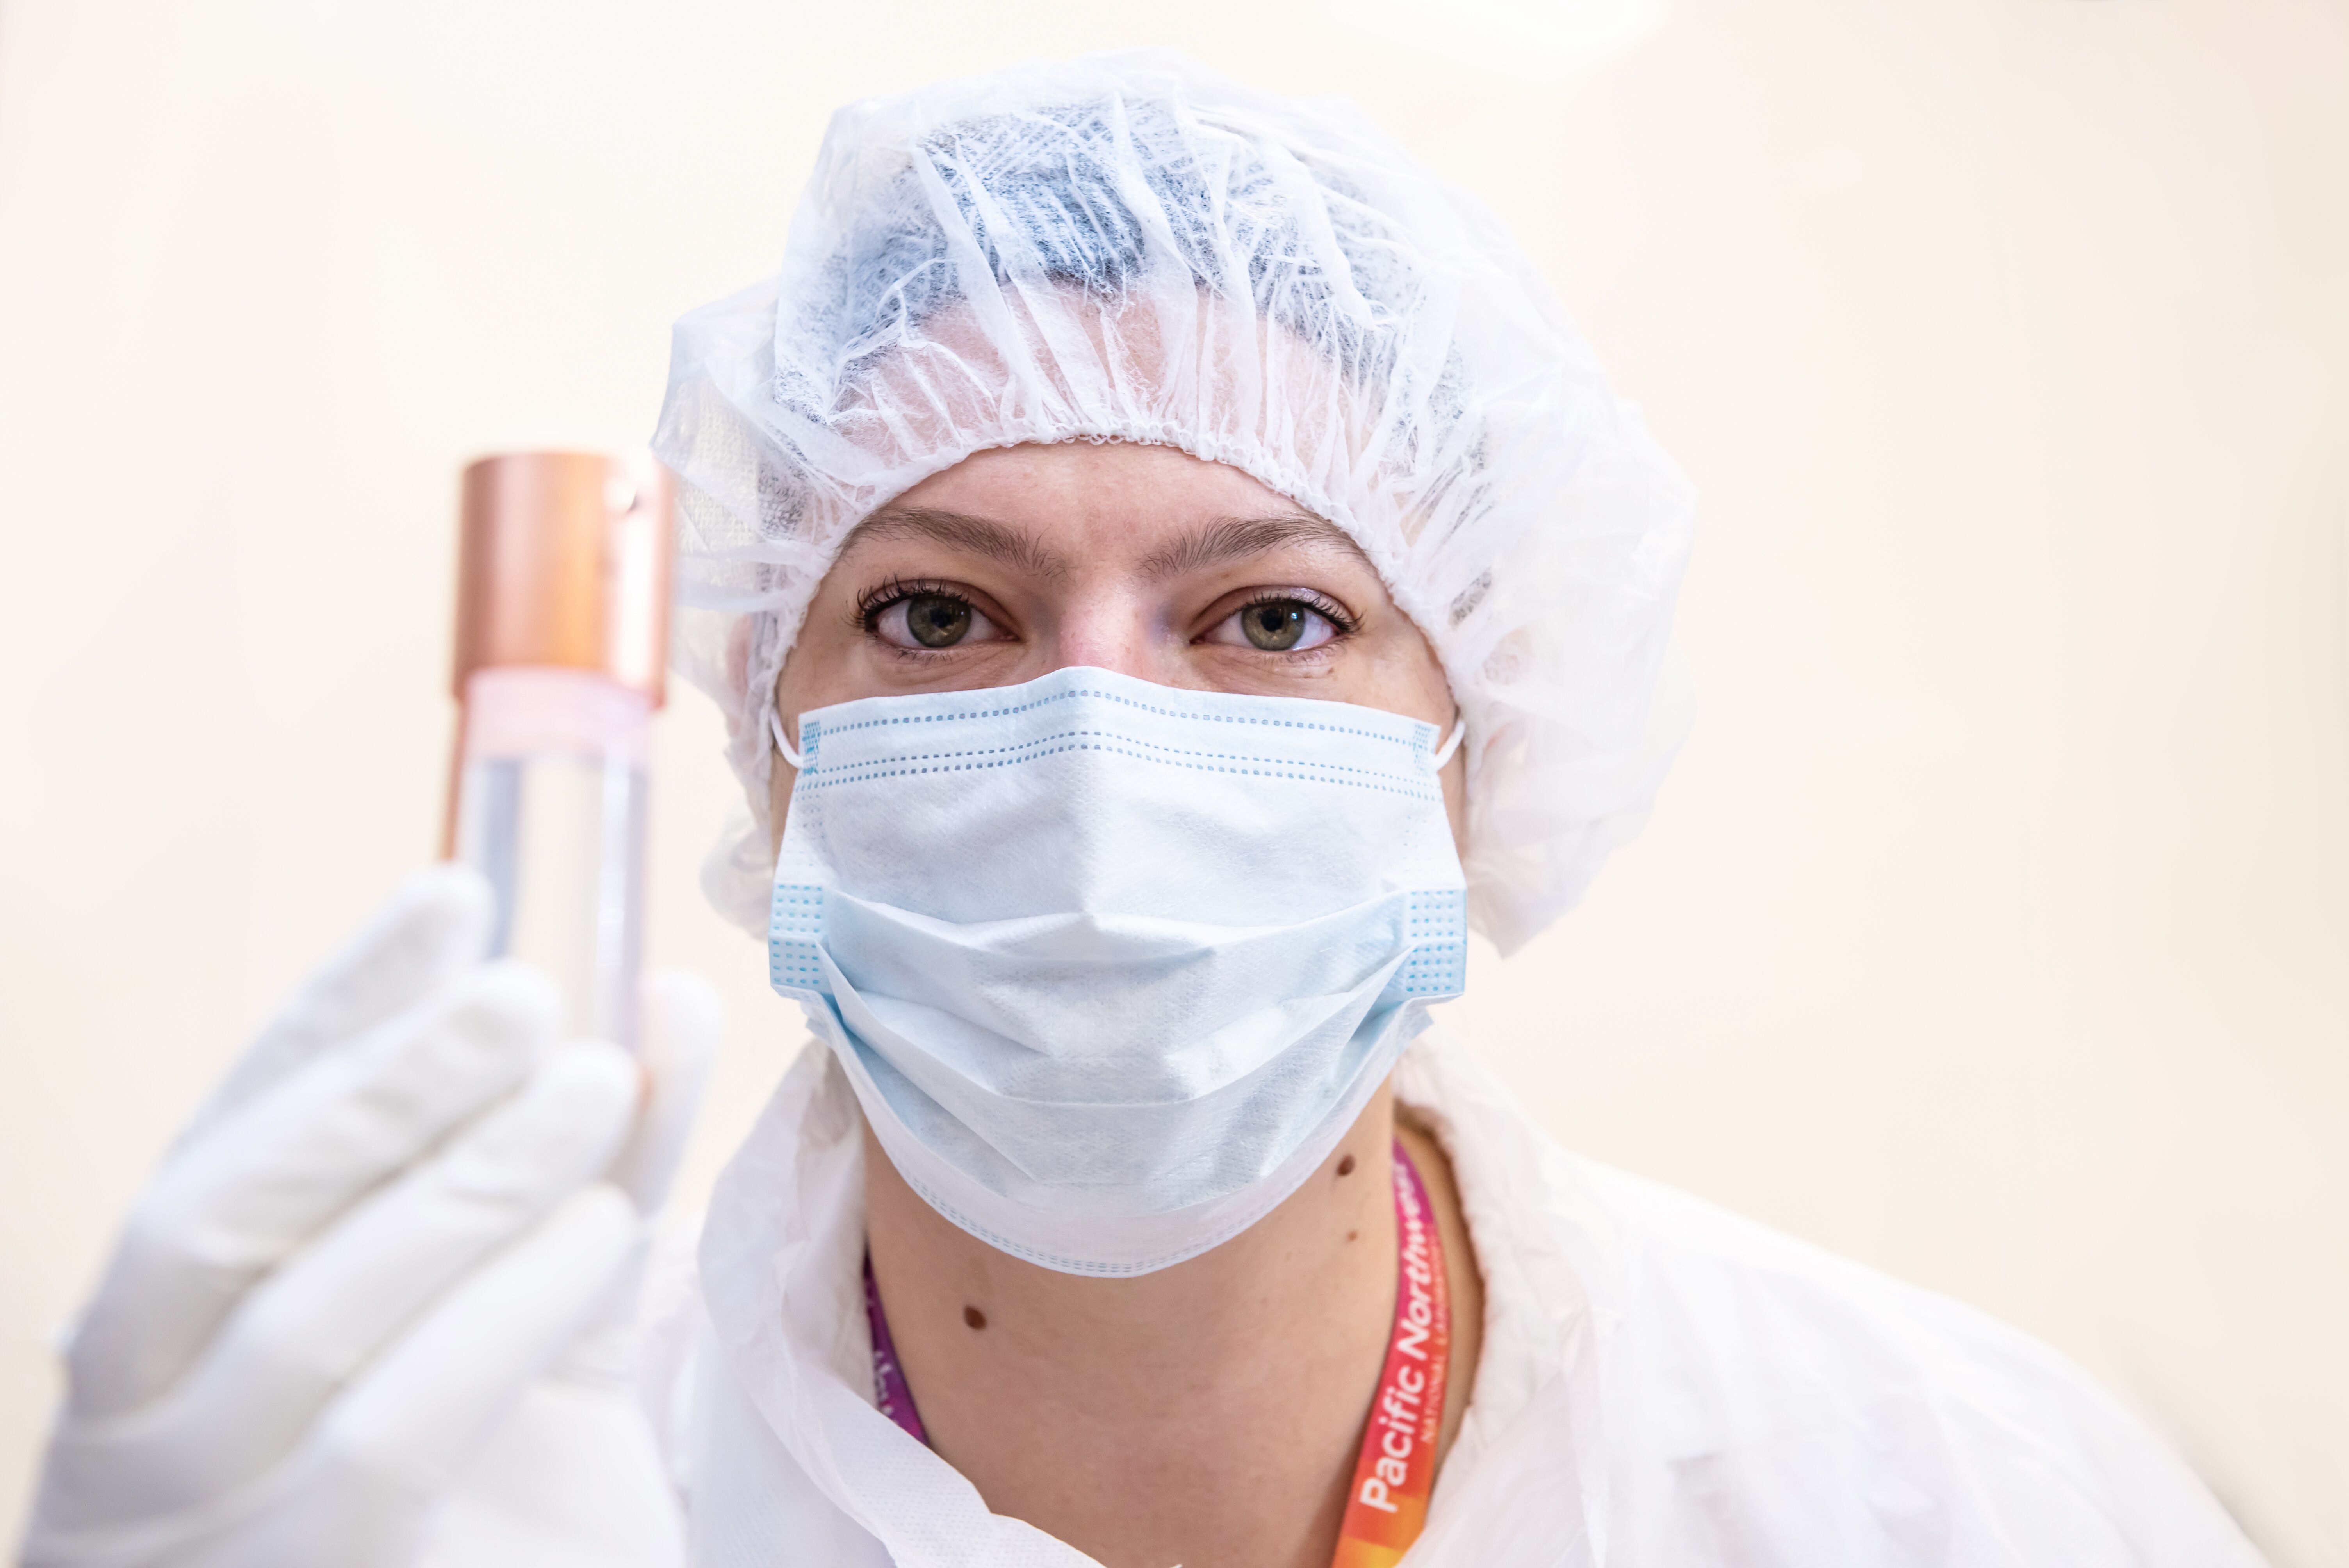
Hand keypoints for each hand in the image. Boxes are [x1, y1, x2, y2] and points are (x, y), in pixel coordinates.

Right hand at [21, 866, 717, 1567]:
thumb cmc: (505, 1480)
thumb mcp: (534, 1305)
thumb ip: (582, 1171)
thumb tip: (659, 1001)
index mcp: (179, 1328)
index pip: (228, 1134)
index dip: (335, 1009)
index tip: (446, 896)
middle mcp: (147, 1414)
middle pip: (228, 1207)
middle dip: (381, 1081)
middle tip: (524, 987)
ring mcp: (200, 1513)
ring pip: (309, 1310)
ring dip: (462, 1177)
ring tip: (590, 1082)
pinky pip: (391, 1429)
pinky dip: (502, 1308)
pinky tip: (601, 1226)